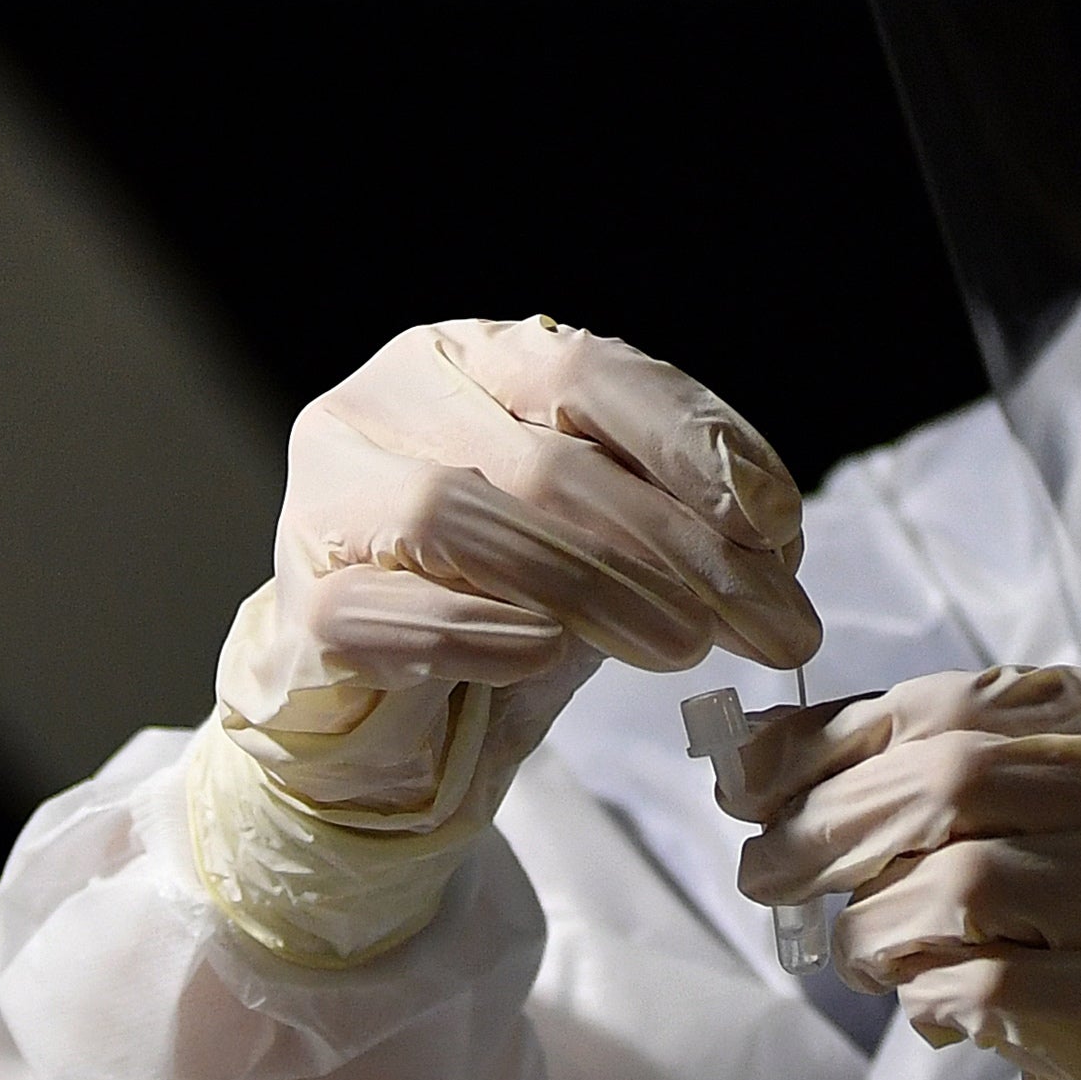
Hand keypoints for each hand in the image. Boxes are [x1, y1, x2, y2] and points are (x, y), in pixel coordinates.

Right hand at [187, 319, 813, 964]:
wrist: (383, 721)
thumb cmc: (504, 604)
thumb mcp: (611, 541)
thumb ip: (676, 513)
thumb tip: (773, 532)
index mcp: (471, 358)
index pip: (587, 371)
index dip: (694, 443)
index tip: (780, 525)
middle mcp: (389, 402)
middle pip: (543, 457)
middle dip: (677, 547)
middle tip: (770, 621)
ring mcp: (327, 496)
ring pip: (456, 514)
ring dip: (593, 586)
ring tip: (685, 648)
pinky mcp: (300, 602)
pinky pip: (379, 607)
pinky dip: (471, 630)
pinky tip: (542, 656)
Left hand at [725, 664, 1080, 1079]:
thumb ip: (973, 783)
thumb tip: (771, 758)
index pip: (968, 701)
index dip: (838, 739)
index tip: (755, 780)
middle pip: (958, 778)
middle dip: (831, 825)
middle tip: (764, 870)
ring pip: (967, 881)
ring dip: (872, 922)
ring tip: (854, 950)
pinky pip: (994, 985)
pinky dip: (927, 991)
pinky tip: (924, 1002)